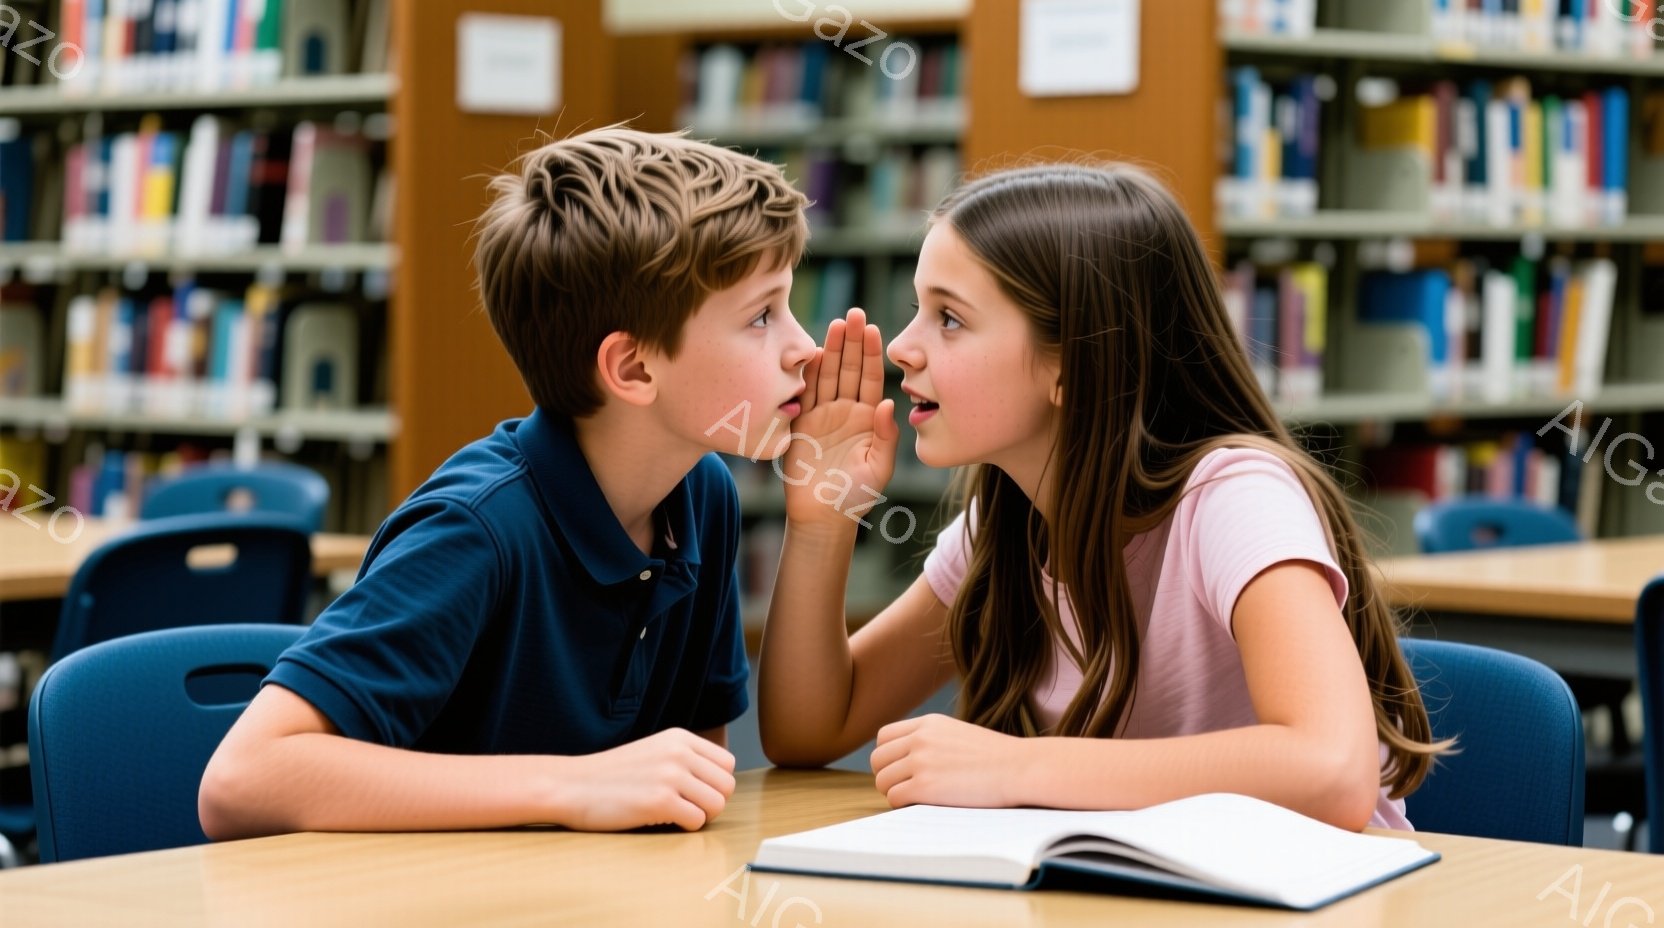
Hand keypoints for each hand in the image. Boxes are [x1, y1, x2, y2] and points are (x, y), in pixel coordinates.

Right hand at [554, 728, 736, 830]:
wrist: (571, 785)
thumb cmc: (611, 775)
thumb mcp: (653, 750)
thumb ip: (684, 758)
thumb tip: (719, 782)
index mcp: (680, 737)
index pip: (727, 763)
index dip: (714, 783)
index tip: (694, 792)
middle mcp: (679, 752)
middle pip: (726, 786)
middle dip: (711, 802)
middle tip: (686, 807)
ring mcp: (670, 775)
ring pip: (717, 804)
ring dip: (700, 816)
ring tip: (675, 814)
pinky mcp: (661, 801)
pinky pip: (697, 821)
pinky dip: (685, 827)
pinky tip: (662, 820)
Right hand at [783, 307, 899, 526]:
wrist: (822, 516)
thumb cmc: (856, 496)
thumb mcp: (879, 468)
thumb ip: (886, 436)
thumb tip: (890, 404)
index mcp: (870, 419)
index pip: (872, 379)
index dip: (872, 353)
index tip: (872, 329)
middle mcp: (847, 411)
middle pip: (850, 369)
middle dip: (852, 342)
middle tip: (854, 314)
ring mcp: (823, 415)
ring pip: (828, 376)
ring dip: (831, 350)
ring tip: (835, 324)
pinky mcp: (801, 424)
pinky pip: (805, 394)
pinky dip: (808, 374)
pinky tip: (811, 352)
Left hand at [870, 714, 1023, 808]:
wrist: (1020, 768)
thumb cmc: (997, 758)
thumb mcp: (959, 734)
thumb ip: (932, 741)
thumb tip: (908, 760)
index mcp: (928, 723)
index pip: (884, 737)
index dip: (889, 757)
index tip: (902, 770)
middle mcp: (920, 738)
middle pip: (878, 760)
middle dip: (887, 776)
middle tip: (907, 788)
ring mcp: (921, 761)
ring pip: (883, 781)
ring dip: (894, 793)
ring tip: (917, 799)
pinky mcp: (925, 786)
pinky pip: (895, 798)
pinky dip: (903, 805)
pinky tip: (923, 805)